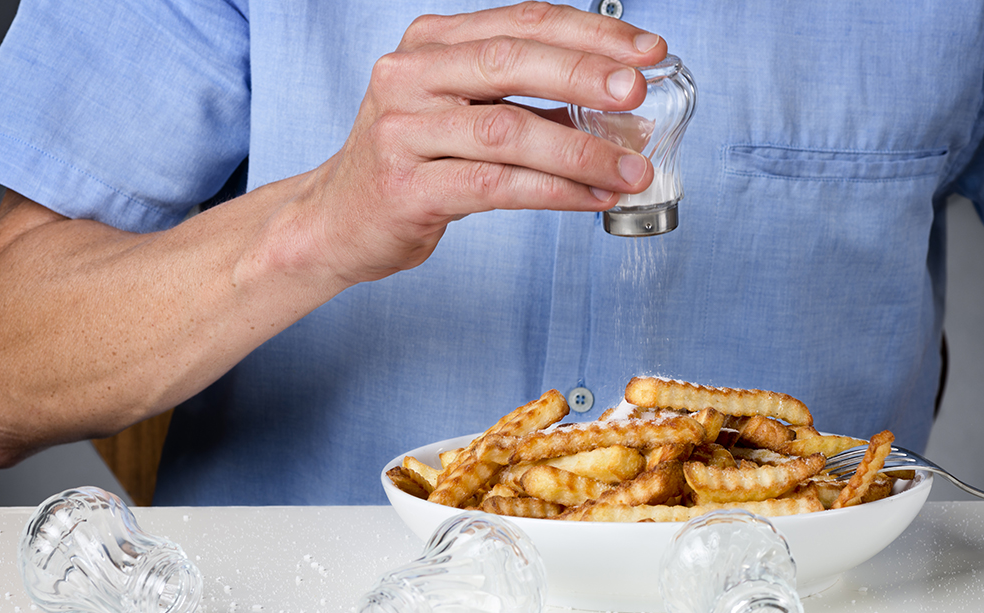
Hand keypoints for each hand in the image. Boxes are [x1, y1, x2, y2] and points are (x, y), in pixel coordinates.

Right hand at [274, 1, 667, 285]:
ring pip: (507, 130)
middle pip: (510, 60)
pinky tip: (592, 197)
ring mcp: (402, 130)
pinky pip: (494, 186)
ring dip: (581, 149)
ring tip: (632, 168)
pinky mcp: (405, 188)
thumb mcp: (458, 111)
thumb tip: (617, 105)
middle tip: (639, 92)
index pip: (520, 22)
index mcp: (430, 44)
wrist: (336, 219)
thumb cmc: (411, 163)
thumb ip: (520, 97)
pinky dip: (553, 191)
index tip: (648, 51)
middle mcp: (409, 76)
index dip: (590, 34)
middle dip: (585, 74)